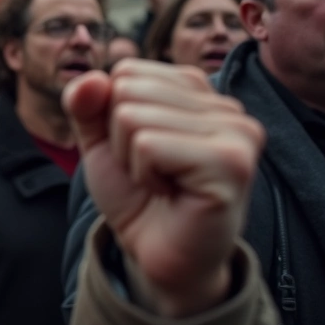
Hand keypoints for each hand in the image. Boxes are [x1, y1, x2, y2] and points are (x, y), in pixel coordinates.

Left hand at [63, 60, 264, 317]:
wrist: (154, 254)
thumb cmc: (137, 195)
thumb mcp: (101, 142)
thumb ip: (88, 104)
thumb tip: (92, 77)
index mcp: (199, 91)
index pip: (127, 71)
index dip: (112, 117)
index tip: (139, 152)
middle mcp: (226, 105)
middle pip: (128, 90)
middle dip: (119, 138)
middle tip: (150, 172)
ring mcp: (236, 132)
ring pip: (133, 116)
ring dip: (132, 159)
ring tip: (162, 182)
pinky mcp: (231, 162)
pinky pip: (148, 145)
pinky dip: (143, 174)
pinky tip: (171, 193)